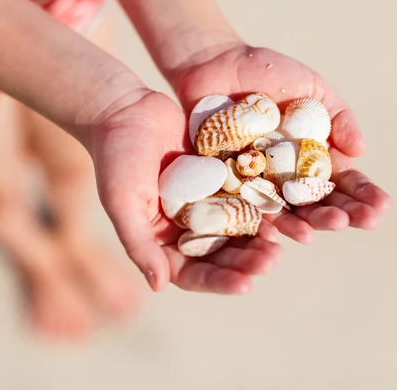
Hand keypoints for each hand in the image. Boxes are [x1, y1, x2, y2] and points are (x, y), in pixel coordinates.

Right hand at [91, 90, 281, 292]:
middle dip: (245, 263)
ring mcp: (203, 203)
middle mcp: (184, 227)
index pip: (190, 273)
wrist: (126, 110)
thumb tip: (158, 285)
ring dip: (257, 241)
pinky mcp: (218, 179)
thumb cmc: (116, 158)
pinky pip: (243, 197)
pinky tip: (280, 212)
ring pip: (236, 230)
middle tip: (271, 262)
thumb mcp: (122, 202)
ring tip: (279, 247)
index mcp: (159, 240)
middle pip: (219, 255)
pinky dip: (260, 207)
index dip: (218, 282)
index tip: (245, 286)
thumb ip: (138, 243)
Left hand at [170, 43, 391, 242]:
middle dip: (334, 215)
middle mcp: (286, 175)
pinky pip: (241, 207)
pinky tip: (270, 233)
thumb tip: (360, 152)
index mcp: (311, 156)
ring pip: (280, 211)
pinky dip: (256, 222)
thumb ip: (339, 117)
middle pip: (313, 203)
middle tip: (349, 222)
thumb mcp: (312, 89)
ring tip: (312, 234)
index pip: (341, 182)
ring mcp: (256, 181)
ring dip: (299, 225)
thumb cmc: (268, 73)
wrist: (216, 65)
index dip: (361, 196)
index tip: (380, 208)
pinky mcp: (226, 182)